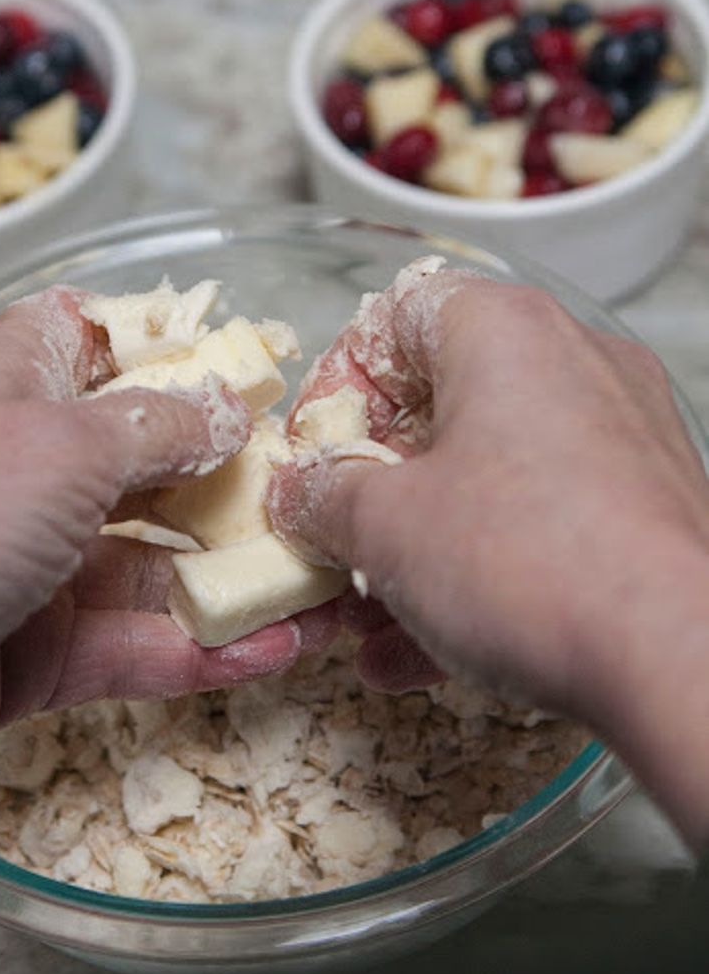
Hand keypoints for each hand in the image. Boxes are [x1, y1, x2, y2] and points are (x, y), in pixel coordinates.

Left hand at [0, 289, 331, 821]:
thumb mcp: (63, 447)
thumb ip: (160, 427)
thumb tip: (228, 407)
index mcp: (20, 385)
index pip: (95, 338)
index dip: (169, 344)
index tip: (252, 366)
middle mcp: (31, 468)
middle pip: (148, 461)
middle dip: (231, 479)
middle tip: (315, 494)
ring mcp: (37, 563)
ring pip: (153, 563)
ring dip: (234, 578)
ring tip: (321, 586)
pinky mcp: (42, 650)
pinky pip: (137, 643)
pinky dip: (202, 649)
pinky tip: (275, 649)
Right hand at [268, 262, 708, 845]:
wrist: (678, 660)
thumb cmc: (523, 562)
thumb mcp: (384, 527)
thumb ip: (325, 496)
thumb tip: (301, 491)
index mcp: (504, 332)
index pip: (397, 314)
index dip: (338, 383)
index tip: (312, 454)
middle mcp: (573, 364)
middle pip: (441, 407)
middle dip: (370, 490)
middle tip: (331, 542)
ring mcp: (620, 438)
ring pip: (486, 482)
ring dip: (412, 551)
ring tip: (361, 626)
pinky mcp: (647, 510)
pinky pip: (537, 529)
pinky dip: (475, 579)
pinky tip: (416, 658)